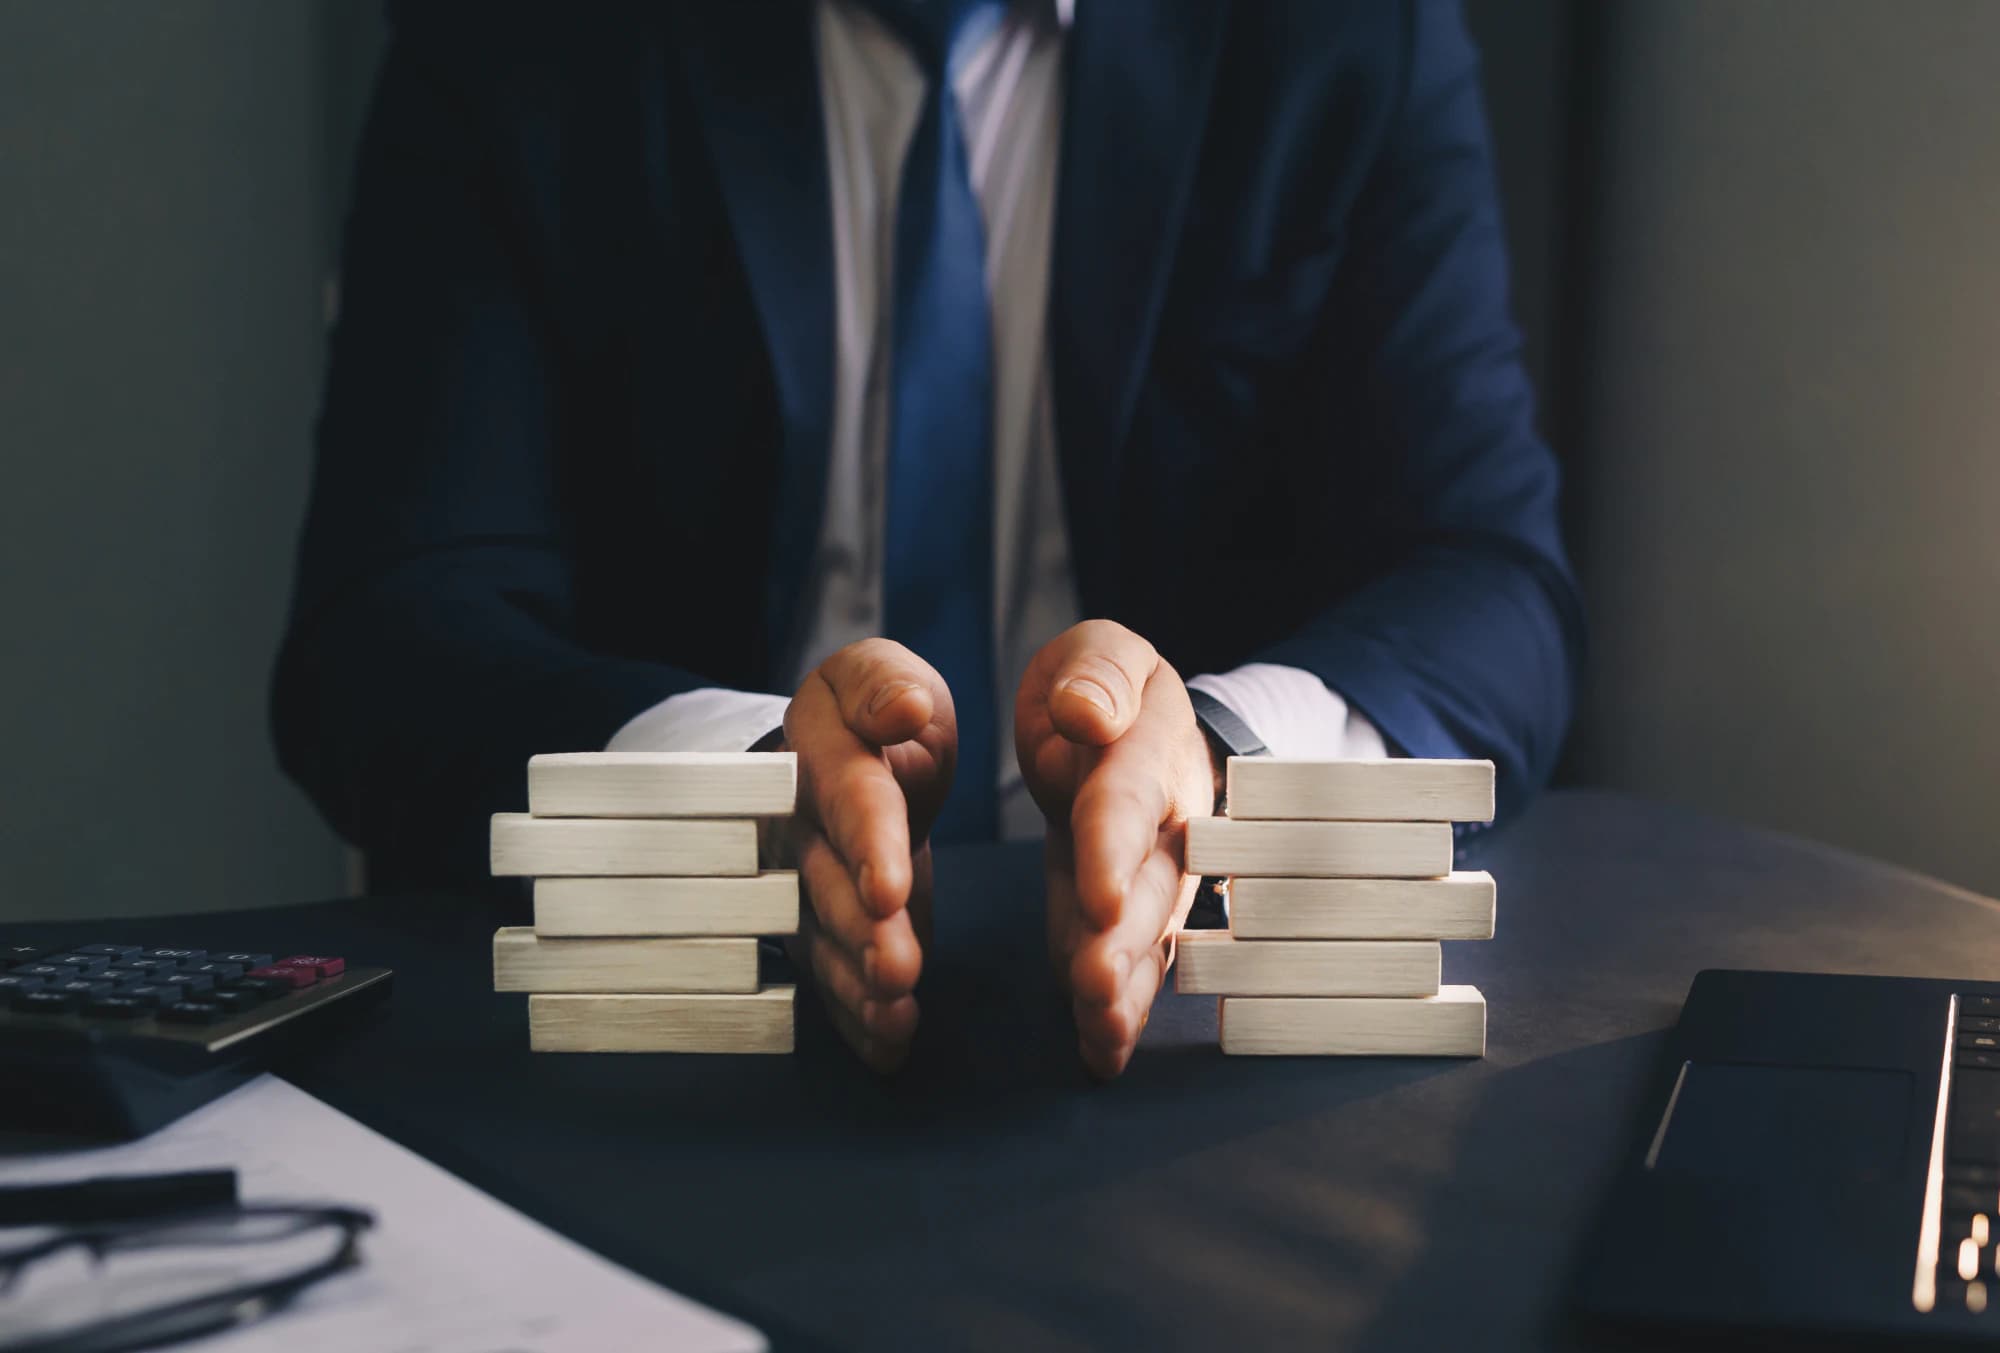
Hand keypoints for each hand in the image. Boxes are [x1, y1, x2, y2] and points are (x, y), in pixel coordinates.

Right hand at [777, 640, 954, 1071]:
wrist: (843, 757)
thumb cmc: (876, 712)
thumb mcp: (884, 675)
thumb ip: (887, 685)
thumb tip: (900, 711)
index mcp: (820, 750)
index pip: (847, 797)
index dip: (867, 843)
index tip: (888, 889)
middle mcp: (798, 824)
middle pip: (826, 882)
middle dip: (859, 931)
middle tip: (896, 970)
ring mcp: (799, 884)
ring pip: (822, 939)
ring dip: (857, 983)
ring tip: (896, 1014)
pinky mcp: (818, 930)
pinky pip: (830, 978)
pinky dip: (858, 1019)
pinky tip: (889, 1047)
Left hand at [1014, 620, 1221, 1077]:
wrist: (1123, 724)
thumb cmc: (1102, 684)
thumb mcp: (1098, 653)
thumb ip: (1098, 676)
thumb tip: (1087, 712)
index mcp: (1152, 749)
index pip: (1129, 800)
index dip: (1115, 847)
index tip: (1100, 897)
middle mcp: (1170, 823)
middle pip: (1151, 886)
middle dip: (1125, 941)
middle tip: (1095, 988)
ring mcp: (1159, 877)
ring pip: (1148, 939)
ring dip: (1127, 991)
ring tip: (1101, 1038)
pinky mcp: (1132, 916)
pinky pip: (1130, 964)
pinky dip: (1117, 1010)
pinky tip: (1100, 1053)